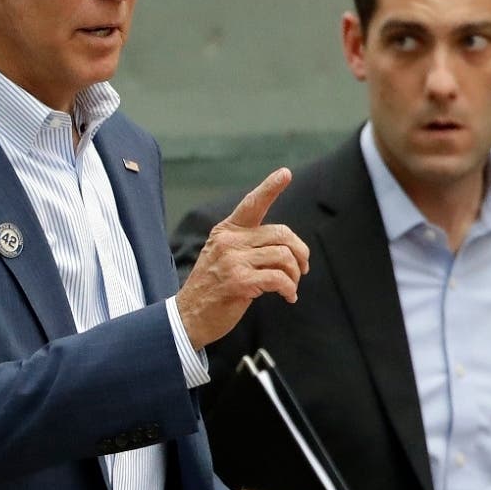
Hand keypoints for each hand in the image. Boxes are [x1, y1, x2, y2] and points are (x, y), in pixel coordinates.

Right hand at [175, 168, 308, 349]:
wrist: (188, 316)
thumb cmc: (212, 288)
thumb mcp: (223, 256)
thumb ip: (248, 245)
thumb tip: (285, 247)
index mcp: (226, 231)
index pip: (252, 204)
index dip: (271, 187)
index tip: (286, 173)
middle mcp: (229, 241)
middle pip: (281, 234)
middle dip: (299, 252)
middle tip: (302, 268)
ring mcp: (232, 261)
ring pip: (283, 256)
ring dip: (294, 275)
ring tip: (290, 287)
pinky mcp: (239, 282)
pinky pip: (278, 278)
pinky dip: (289, 289)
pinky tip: (288, 297)